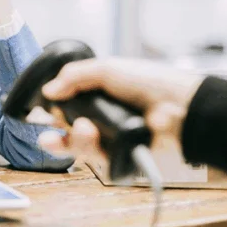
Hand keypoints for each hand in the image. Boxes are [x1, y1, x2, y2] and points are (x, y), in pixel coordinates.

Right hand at [34, 58, 203, 163]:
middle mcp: (104, 116)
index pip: (70, 103)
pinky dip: (89, 148)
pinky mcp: (119, 156)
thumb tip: (48, 91)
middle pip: (68, 127)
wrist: (181, 108)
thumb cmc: (151, 83)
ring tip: (85, 128)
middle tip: (57, 122)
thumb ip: (73, 77)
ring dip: (74, 137)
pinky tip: (92, 136)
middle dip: (59, 125)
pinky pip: (95, 157)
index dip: (56, 107)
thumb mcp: (107, 69)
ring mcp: (111, 137)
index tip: (45, 108)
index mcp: (102, 93)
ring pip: (78, 145)